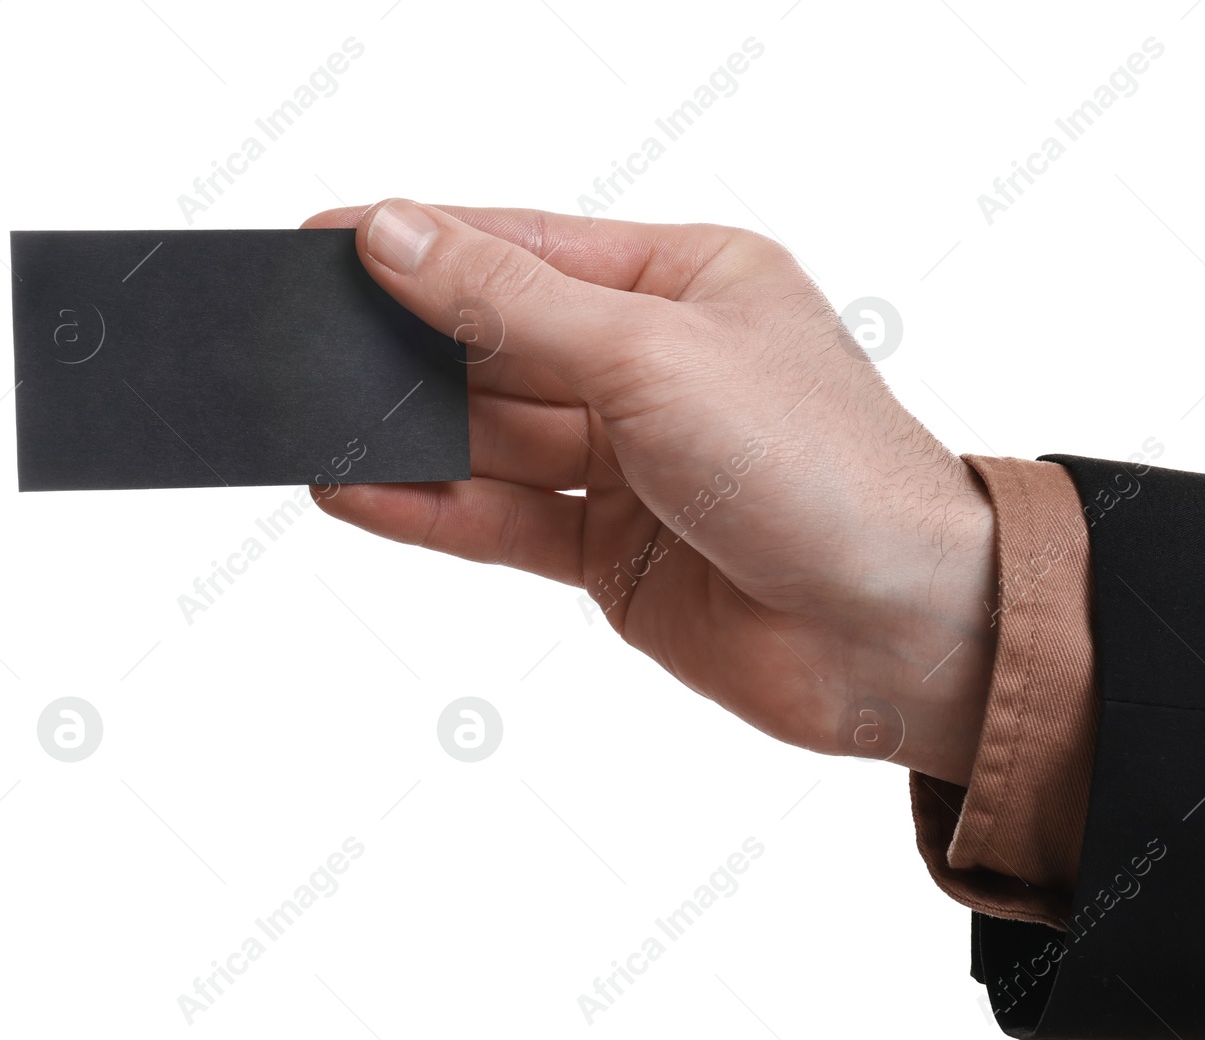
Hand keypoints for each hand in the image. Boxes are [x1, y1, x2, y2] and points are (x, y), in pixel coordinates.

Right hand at [301, 200, 998, 786]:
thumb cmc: (826, 472)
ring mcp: (633, 463)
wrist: (899, 635)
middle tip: (305, 340)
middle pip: (502, 341)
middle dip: (411, 344)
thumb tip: (402, 239)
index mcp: (690, 281)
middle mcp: (658, 366)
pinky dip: (432, 507)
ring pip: (494, 436)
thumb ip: (516, 306)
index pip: (528, 246)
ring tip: (316, 422)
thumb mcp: (655, 357)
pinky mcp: (613, 552)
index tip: (330, 240)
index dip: (428, 241)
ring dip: (410, 433)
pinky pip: (503, 519)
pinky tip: (361, 489)